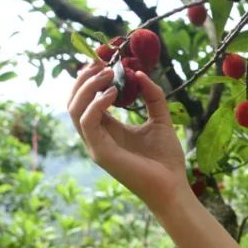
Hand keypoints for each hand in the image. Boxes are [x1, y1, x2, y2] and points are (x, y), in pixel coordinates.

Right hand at [67, 60, 190, 211]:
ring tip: (108, 74)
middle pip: (74, 102)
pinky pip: (87, 122)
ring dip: (88, 87)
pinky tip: (114, 93)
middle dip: (84, 79)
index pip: (87, 100)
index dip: (91, 79)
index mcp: (108, 129)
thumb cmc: (166, 159)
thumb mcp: (161, 120)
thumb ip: (152, 97)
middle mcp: (97, 136)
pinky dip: (97, 104)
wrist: (173, 187)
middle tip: (102, 63)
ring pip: (74, 109)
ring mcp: (96, 145)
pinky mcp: (100, 153)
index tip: (104, 60)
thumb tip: (139, 73)